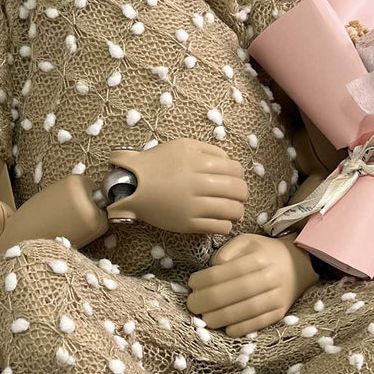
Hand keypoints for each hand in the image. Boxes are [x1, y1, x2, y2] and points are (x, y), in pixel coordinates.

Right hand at [104, 139, 247, 235]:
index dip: (239, 175)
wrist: (132, 186)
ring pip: (233, 210)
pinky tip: (221, 221)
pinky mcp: (188, 223)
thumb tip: (229, 162)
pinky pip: (219, 227)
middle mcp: (199, 184)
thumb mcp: (183, 146)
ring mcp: (194, 205)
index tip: (234, 179)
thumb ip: (209, 150)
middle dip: (242, 193)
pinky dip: (226, 225)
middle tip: (237, 196)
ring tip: (232, 210)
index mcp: (199, 163)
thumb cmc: (157, 163)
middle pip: (238, 190)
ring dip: (237, 210)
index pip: (236, 170)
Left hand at [186, 233, 317, 336]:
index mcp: (257, 258)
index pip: (224, 272)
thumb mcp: (246, 241)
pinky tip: (226, 329)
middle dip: (207, 301)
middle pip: (233, 293)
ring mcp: (277, 297)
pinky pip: (259, 323)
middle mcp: (268, 277)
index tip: (192, 284)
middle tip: (192, 304)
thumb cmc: (265, 252)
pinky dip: (241, 328)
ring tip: (205, 318)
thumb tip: (212, 268)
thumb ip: (227, 251)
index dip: (203, 280)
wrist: (299, 262)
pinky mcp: (281, 312)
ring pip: (245, 311)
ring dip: (221, 317)